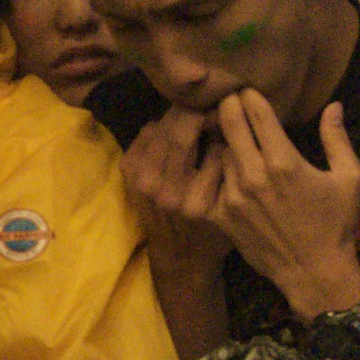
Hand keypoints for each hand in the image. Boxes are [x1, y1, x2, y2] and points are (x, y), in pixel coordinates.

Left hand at [121, 107, 233, 277]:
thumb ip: (229, 163)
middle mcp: (164, 190)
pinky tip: (173, 133)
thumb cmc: (214, 229)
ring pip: (159, 128)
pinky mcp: (129, 177)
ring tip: (194, 115)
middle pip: (178, 130)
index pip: (209, 141)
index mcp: (195, 197)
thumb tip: (227, 118)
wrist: (179, 257)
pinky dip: (159, 128)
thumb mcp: (230, 201)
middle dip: (196, 109)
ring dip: (177, 117)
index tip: (228, 106)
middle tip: (210, 102)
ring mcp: (142, 183)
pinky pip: (144, 135)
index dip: (218, 116)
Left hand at [212, 93, 359, 319]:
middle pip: (229, 124)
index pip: (257, 113)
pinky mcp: (221, 217)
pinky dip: (212, 169)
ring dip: (220, 137)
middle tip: (228, 98)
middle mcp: (254, 175)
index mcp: (285, 162)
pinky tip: (218, 164)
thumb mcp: (351, 178)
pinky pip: (208, 182)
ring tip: (222, 128)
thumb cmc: (336, 223)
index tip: (247, 89)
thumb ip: (338, 138)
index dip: (250, 95)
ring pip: (217, 151)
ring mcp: (233, 197)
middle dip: (228, 105)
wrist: (314, 272)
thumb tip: (333, 105)